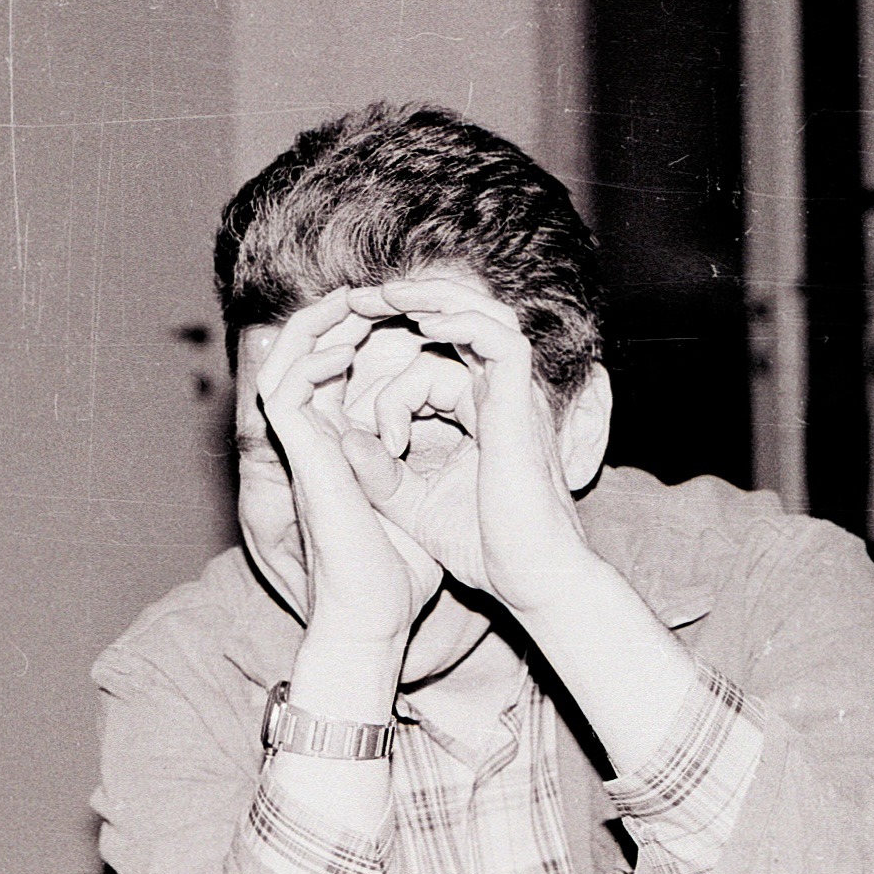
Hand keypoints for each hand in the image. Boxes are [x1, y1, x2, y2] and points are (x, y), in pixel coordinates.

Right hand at [254, 289, 443, 641]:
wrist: (375, 613)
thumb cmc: (400, 570)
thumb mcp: (424, 493)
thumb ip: (427, 458)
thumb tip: (468, 431)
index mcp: (343, 444)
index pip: (341, 368)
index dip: (367, 334)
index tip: (409, 314)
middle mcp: (317, 437)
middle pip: (310, 349)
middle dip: (344, 313)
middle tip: (382, 288)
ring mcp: (303, 444)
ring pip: (289, 355)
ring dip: (324, 318)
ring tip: (363, 295)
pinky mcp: (297, 454)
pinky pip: (287, 384)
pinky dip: (315, 355)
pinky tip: (352, 340)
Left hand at [341, 279, 591, 616]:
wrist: (530, 579)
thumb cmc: (482, 549)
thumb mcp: (410, 501)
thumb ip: (378, 468)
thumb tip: (342, 437)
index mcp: (480, 417)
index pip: (435, 369)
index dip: (393, 387)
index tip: (373, 429)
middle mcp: (501, 398)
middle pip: (465, 321)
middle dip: (412, 303)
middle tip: (361, 299)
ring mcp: (516, 397)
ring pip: (485, 317)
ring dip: (434, 299)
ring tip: (385, 295)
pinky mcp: (524, 404)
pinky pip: (500, 340)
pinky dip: (462, 322)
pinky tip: (422, 323)